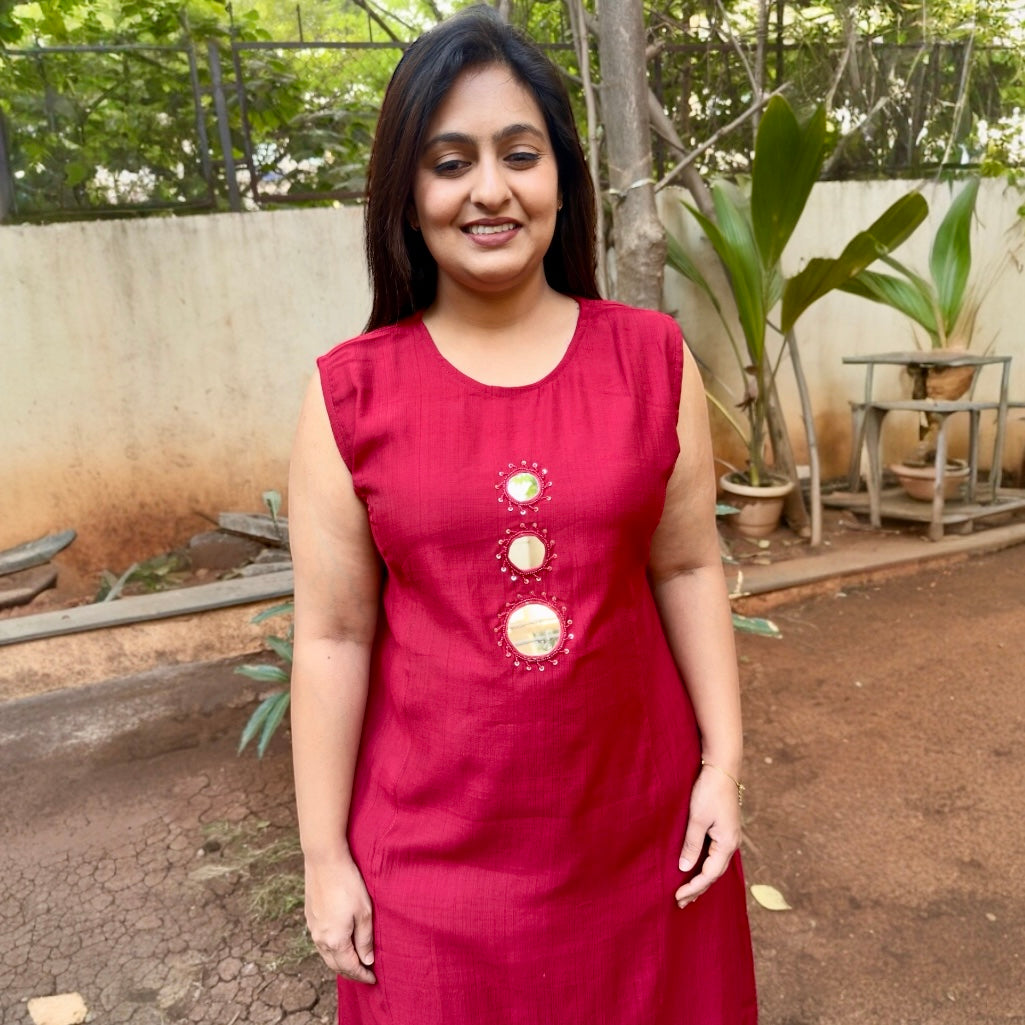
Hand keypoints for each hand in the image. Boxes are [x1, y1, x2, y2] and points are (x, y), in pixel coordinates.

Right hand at [305, 853, 375, 982]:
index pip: (350, 967)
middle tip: (365, 974)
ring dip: (340, 962)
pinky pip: (321, 942)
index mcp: (335, 941)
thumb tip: (367, 960)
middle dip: (351, 973)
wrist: (324, 861)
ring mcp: (313, 929)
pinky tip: (340, 944)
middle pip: (336, 965)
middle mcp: (320, 939)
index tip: (373, 980)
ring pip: (326, 955)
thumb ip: (365, 939)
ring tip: (354, 962)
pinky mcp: (310, 917)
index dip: (363, 975)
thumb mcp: (364, 912)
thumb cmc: (348, 884)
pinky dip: (332, 950)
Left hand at [674, 764, 741, 908]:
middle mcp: (731, 844)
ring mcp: (729, 837)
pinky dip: (705, 866)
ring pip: (716, 865)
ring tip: (688, 892)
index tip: (678, 896)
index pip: (709, 874)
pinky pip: (715, 855)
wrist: (722, 769)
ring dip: (702, 879)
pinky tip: (697, 868)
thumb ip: (691, 845)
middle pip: (715, 874)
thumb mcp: (697, 819)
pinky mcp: (725, 830)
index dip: (693, 887)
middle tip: (680, 902)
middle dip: (698, 889)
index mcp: (727, 844)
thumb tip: (685, 868)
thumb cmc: (709, 792)